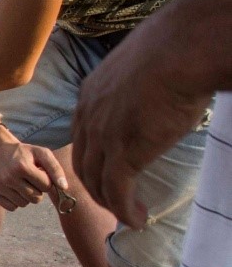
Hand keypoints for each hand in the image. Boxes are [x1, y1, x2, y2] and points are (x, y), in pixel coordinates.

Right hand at [0, 128, 69, 211]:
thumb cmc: (24, 153)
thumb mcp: (41, 153)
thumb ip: (55, 169)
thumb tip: (64, 188)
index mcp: (22, 166)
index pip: (46, 186)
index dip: (46, 180)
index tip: (39, 173)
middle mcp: (9, 177)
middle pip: (36, 198)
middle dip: (37, 190)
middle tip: (30, 179)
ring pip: (24, 204)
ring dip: (26, 196)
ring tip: (21, 183)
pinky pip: (12, 207)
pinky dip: (15, 201)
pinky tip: (13, 189)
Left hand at [72, 18, 211, 227]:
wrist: (184, 47)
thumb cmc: (174, 47)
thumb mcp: (141, 64)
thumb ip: (136, 82)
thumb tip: (156, 84)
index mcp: (90, 93)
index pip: (83, 136)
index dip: (94, 157)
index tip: (109, 171)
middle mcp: (88, 116)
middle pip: (85, 162)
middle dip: (98, 185)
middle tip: (117, 200)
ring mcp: (104, 135)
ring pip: (98, 181)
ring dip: (113, 203)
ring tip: (131, 215)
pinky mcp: (125, 152)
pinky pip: (117, 191)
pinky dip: (125, 210)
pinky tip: (138, 219)